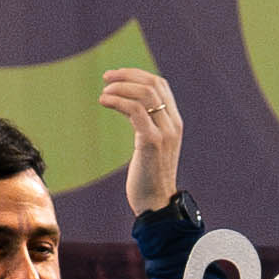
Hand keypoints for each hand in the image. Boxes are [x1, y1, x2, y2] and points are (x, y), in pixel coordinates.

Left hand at [99, 68, 185, 215]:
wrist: (157, 203)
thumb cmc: (149, 177)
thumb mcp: (151, 146)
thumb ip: (147, 126)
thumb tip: (130, 110)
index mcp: (174, 123)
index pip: (160, 85)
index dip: (137, 74)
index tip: (116, 77)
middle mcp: (173, 125)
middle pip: (152, 85)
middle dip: (126, 76)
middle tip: (105, 79)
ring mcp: (164, 133)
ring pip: (144, 94)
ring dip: (120, 88)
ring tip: (103, 94)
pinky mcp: (152, 142)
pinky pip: (135, 110)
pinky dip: (117, 101)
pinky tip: (104, 102)